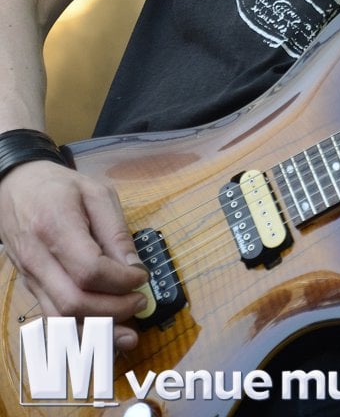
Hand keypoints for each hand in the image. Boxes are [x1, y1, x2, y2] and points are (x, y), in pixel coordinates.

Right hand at [0, 160, 148, 349]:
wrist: (16, 188)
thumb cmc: (59, 187)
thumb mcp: (95, 193)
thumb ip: (115, 229)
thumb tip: (134, 266)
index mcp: (55, 226)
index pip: (88, 269)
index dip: (120, 281)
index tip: (141, 277)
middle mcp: (38, 258)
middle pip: (73, 302)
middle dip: (113, 310)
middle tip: (140, 301)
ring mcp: (31, 277)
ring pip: (60, 319)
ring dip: (98, 332)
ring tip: (129, 333)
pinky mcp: (31, 288)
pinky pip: (54, 318)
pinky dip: (81, 331)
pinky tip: (105, 333)